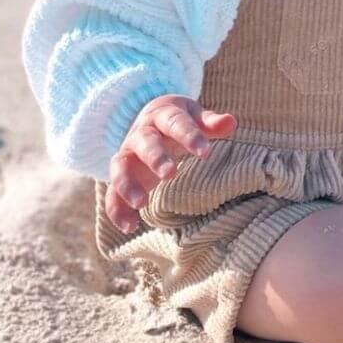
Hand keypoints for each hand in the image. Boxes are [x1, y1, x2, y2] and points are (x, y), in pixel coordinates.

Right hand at [104, 94, 236, 233]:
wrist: (150, 117)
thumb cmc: (179, 119)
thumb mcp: (195, 116)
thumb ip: (211, 122)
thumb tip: (231, 122)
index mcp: (163, 115)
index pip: (175, 123)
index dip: (190, 136)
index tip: (206, 152)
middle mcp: (141, 134)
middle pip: (145, 143)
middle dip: (156, 157)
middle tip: (170, 174)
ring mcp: (127, 154)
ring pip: (120, 167)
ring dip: (128, 185)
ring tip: (142, 203)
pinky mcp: (121, 175)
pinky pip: (111, 193)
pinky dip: (116, 210)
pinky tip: (129, 226)